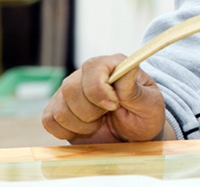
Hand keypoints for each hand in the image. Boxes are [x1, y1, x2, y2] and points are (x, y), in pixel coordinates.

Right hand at [42, 54, 166, 143]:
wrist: (134, 134)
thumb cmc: (145, 115)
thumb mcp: (150, 103)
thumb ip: (134, 89)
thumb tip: (126, 68)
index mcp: (112, 64)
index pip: (92, 68)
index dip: (99, 91)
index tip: (114, 105)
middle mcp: (87, 74)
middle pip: (71, 89)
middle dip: (91, 112)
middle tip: (109, 115)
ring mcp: (70, 91)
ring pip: (59, 108)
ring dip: (81, 124)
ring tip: (99, 122)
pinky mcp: (58, 109)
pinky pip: (49, 121)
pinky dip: (67, 131)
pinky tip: (84, 129)